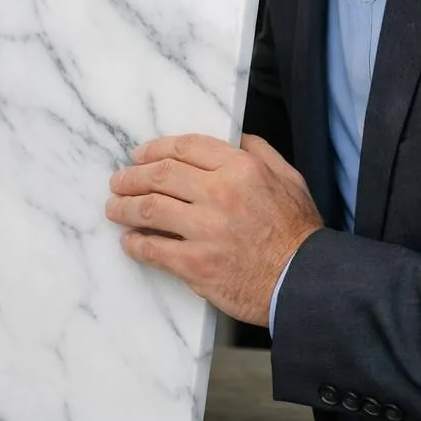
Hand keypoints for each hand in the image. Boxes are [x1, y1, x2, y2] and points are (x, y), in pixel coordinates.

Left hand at [105, 134, 322, 325]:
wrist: (306, 283)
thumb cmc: (299, 232)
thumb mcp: (290, 179)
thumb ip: (260, 153)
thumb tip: (235, 137)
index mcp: (241, 169)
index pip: (184, 148)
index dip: (154, 149)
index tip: (139, 156)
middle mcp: (219, 194)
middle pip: (159, 175)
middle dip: (131, 177)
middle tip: (118, 182)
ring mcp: (205, 230)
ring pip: (148, 209)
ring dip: (124, 207)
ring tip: (114, 208)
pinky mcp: (196, 264)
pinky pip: (152, 250)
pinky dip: (135, 244)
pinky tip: (129, 241)